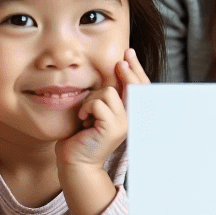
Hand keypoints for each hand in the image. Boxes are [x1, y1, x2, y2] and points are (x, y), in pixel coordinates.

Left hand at [57, 48, 147, 214]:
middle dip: (126, 71)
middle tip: (120, 62)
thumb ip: (109, 95)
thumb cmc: (83, 135)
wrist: (75, 161)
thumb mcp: (99, 110)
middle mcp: (131, 118)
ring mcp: (124, 123)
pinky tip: (83, 120)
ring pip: (108, 92)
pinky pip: (97, 103)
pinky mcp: (112, 127)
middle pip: (133, 86)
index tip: (129, 53)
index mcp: (129, 114)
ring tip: (86, 114)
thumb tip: (116, 68)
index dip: (136, 69)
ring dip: (91, 99)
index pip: (140, 88)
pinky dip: (86, 108)